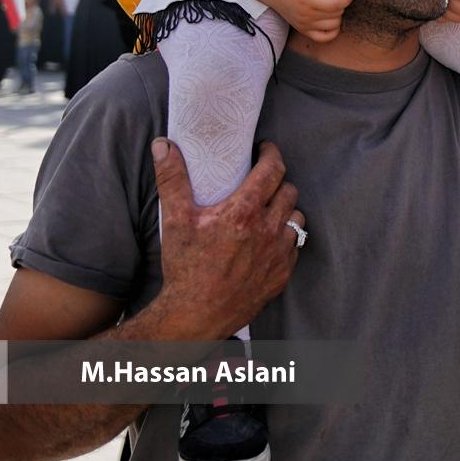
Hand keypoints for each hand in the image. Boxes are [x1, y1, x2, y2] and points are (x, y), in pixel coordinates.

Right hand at [150, 139, 303, 340]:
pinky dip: (285, 237)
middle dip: (277, 181)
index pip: (273, 170)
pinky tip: (269, 239)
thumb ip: (172, 179)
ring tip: (268, 209)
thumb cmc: (185, 267)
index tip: (265, 149)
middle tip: (262, 181)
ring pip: (297, 217)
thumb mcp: (175, 220)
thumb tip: (163, 145)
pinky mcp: (283, 273)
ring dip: (285, 209)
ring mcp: (279, 253)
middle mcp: (268, 230)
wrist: (196, 315)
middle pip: (289, 190)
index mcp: (244, 212)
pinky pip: (295, 245)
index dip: (272, 153)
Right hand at [262, 0, 354, 41]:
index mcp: (306, 0)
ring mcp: (304, 25)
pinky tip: (328, 14)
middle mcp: (305, 16)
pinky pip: (326, 37)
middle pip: (337, 14)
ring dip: (336, 11)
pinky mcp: (303, 30)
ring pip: (334, 25)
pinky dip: (333, 28)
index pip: (336, 5)